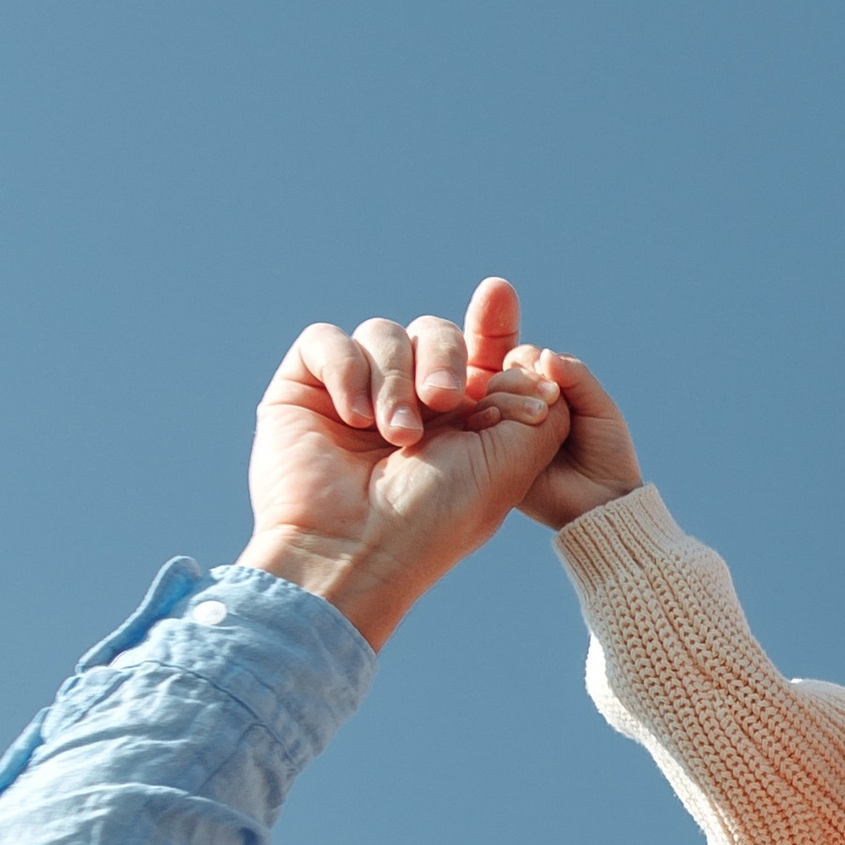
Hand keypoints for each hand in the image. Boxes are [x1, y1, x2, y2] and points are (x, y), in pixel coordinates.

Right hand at [241, 280, 568, 647]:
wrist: (357, 551)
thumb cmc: (435, 520)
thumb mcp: (511, 465)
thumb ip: (539, 409)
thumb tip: (536, 363)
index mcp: (461, 418)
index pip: (479, 352)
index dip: (493, 321)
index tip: (501, 293)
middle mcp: (408, 401)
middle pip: (435, 332)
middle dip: (445, 357)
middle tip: (442, 403)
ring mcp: (355, 393)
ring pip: (383, 333)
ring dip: (395, 380)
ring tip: (396, 436)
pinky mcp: (305, 388)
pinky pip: (327, 341)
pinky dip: (346, 370)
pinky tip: (354, 418)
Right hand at [462, 281, 644, 531]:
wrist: (603, 500)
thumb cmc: (608, 453)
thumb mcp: (599, 407)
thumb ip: (576, 377)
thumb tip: (544, 354)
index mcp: (547, 394)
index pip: (525, 361)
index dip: (530, 359)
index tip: (546, 370)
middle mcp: (522, 410)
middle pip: (503, 376)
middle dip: (518, 377)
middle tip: (544, 396)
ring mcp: (505, 432)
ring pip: (489, 397)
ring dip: (506, 395)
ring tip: (536, 415)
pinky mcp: (493, 456)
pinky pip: (480, 427)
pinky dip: (491, 417)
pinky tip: (507, 422)